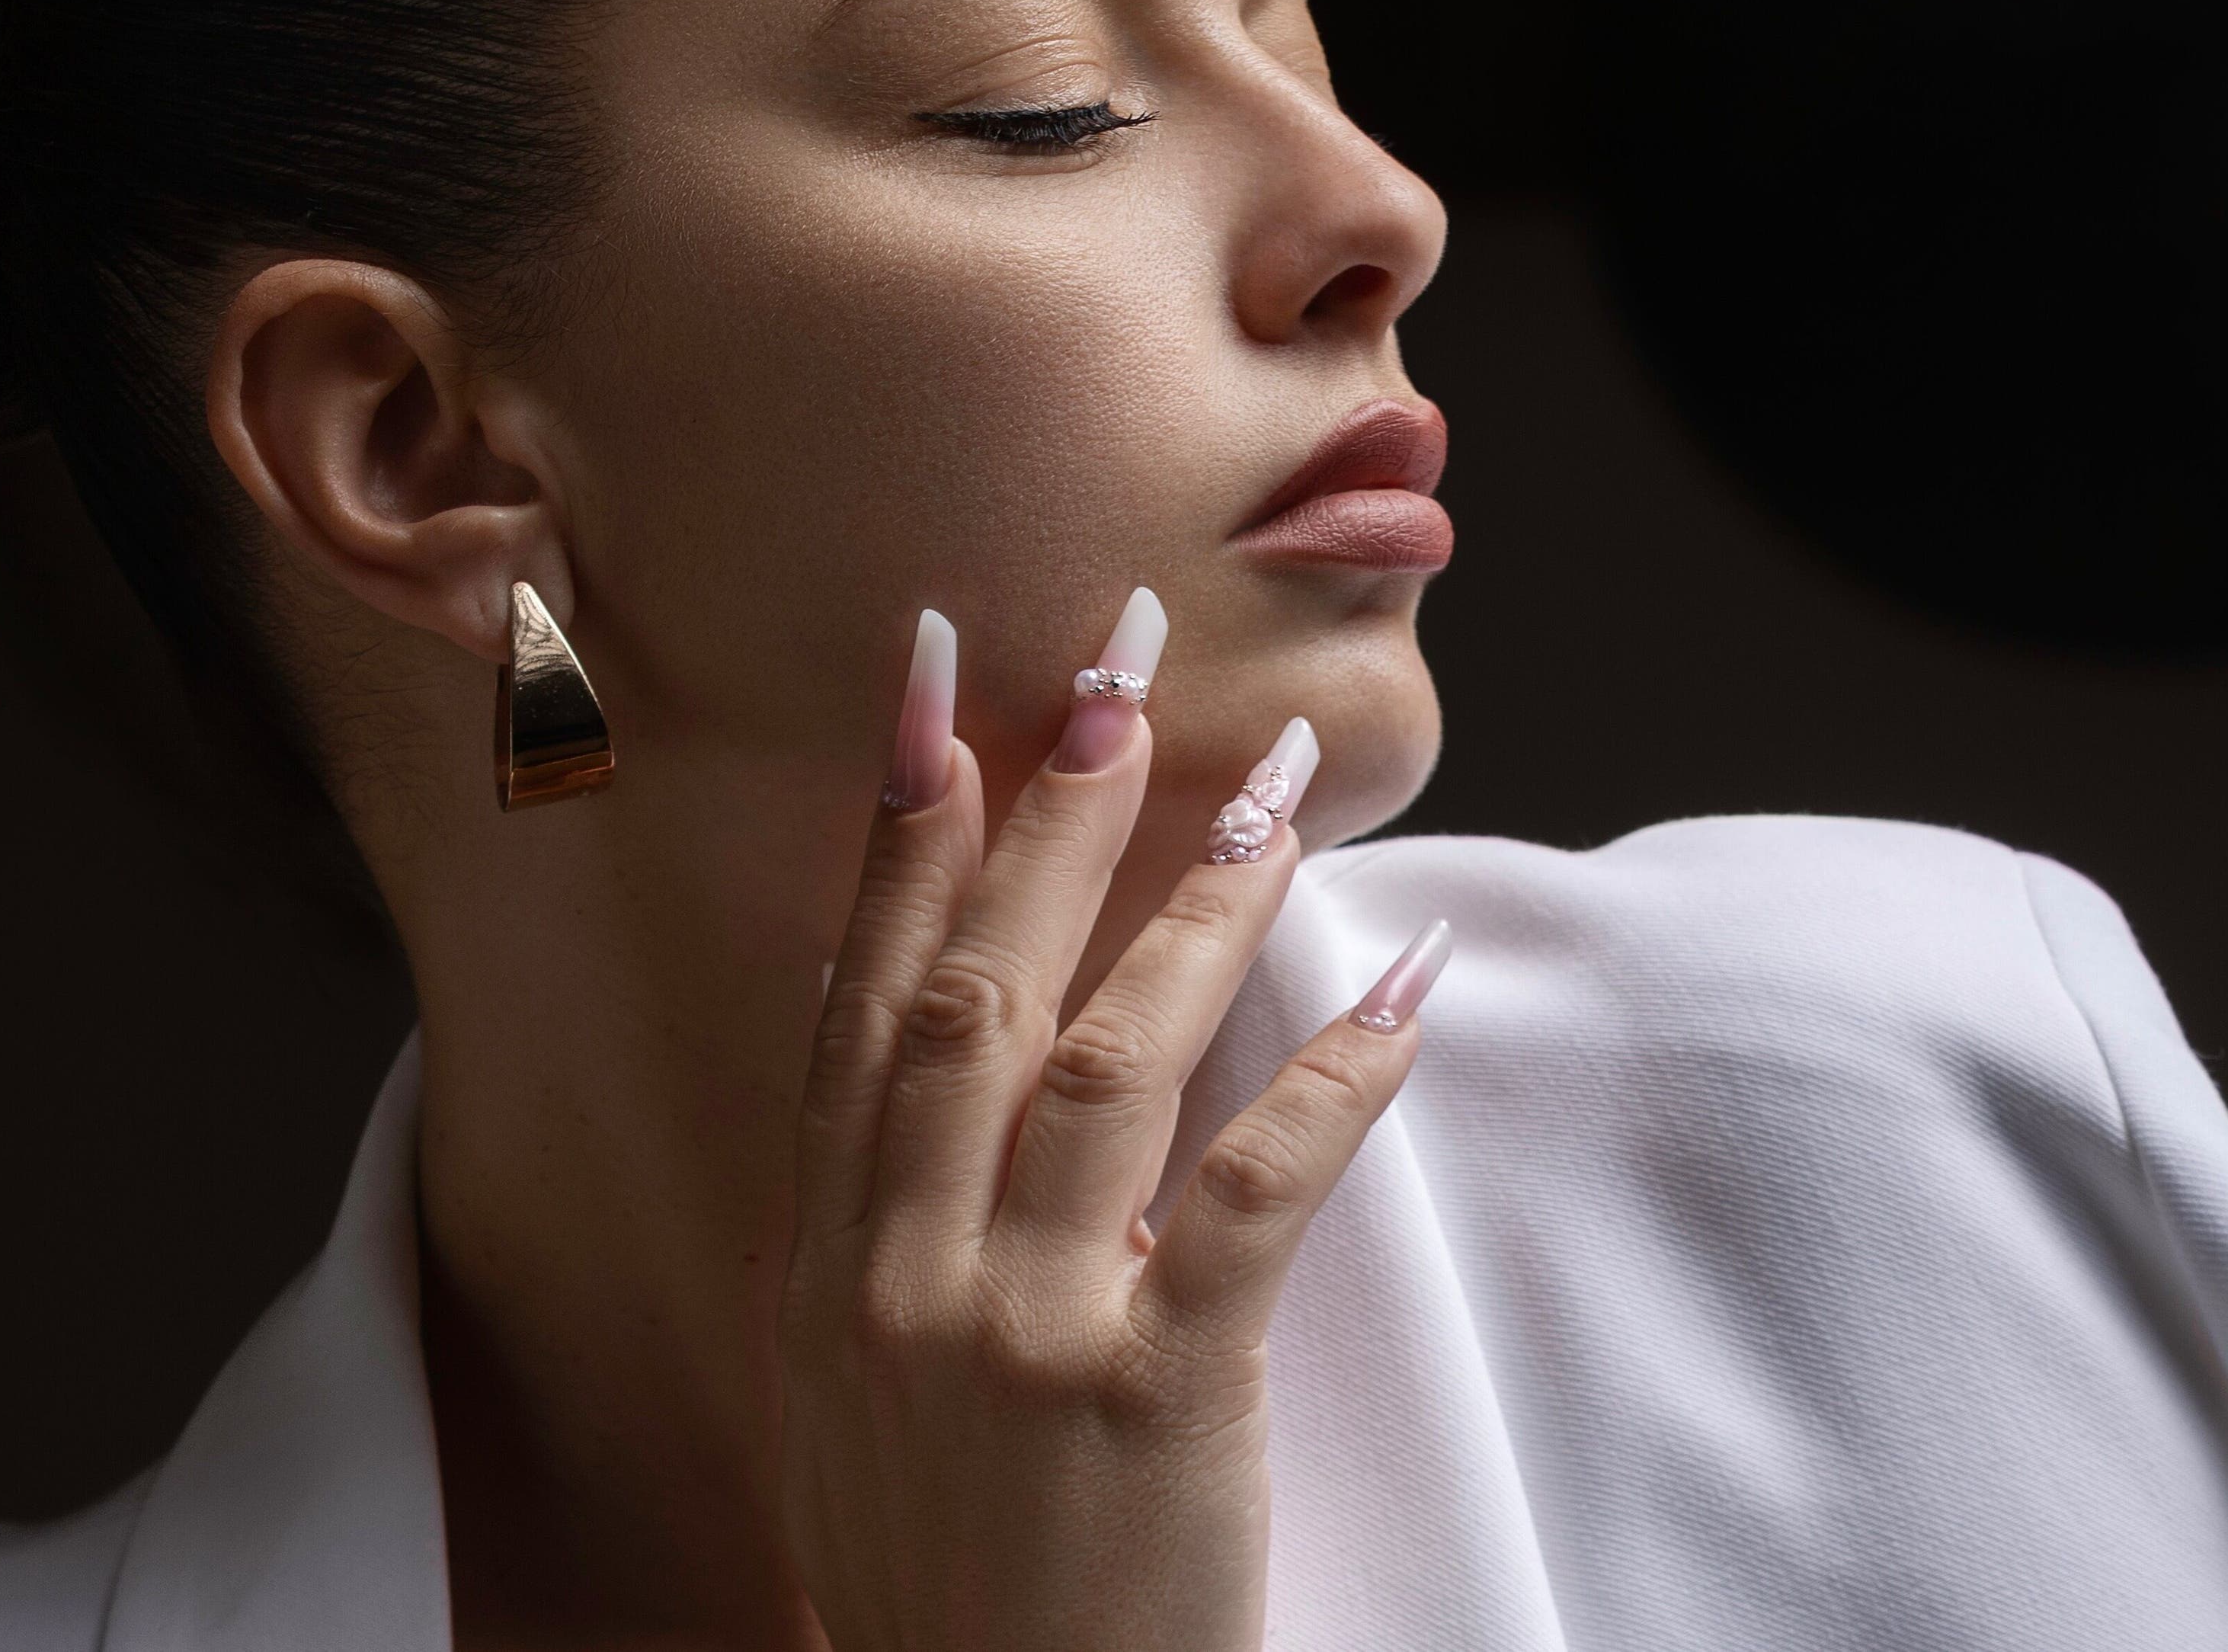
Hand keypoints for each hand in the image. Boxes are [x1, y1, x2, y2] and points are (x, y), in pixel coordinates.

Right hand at [777, 595, 1451, 1651]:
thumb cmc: (937, 1583)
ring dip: (1199, 904)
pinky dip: (1331, 1080)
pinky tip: (1402, 987)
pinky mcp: (1151, 1399)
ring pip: (1107, 1060)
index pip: (860, 1006)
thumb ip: (865, 1235)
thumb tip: (894, 1061)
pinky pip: (1252, 1197)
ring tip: (1278, 784)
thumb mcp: (845, 1402)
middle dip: (1053, 814)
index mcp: (825, 1266)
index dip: (901, 840)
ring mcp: (1017, 1335)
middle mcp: (898, 1277)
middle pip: (976, 992)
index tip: (940, 688)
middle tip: (1124, 667)